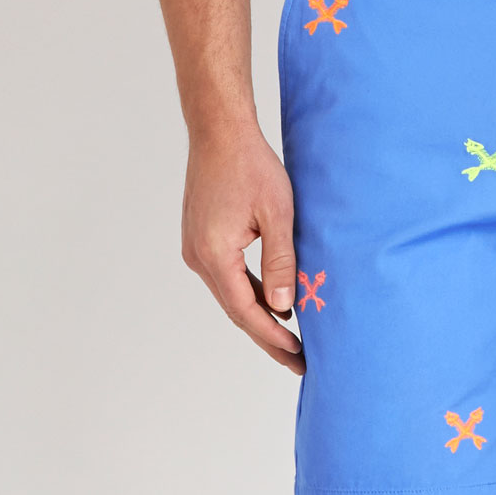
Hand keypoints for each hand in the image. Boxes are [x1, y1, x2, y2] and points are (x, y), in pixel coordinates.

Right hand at [180, 126, 303, 373]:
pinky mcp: (202, 241)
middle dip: (268, 338)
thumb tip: (284, 307)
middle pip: (237, 311)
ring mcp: (197, 250)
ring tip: (290, 343)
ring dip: (260, 319)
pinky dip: (251, 296)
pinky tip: (274, 308)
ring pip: (232, 296)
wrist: (219, 131)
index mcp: (215, 254)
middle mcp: (199, 257)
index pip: (246, 310)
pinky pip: (228, 279)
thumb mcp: (278, 214)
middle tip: (298, 363)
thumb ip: (281, 262)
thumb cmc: (251, 165)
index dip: (272, 335)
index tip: (298, 353)